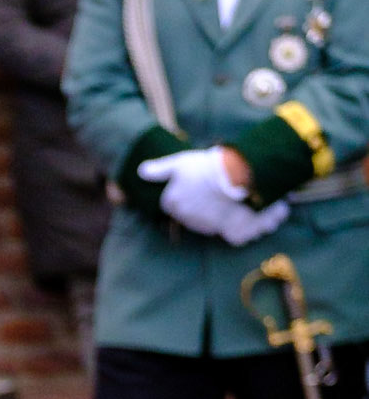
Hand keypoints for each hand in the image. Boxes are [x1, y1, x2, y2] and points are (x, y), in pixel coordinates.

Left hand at [136, 144, 286, 243]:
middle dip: (210, 207)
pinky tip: (258, 215)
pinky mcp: (233, 234)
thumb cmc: (207, 166)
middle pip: (199, 216)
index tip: (201, 186)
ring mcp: (211, 229)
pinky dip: (250, 228)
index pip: (174, 204)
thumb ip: (159, 170)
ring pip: (222, 226)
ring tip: (244, 201)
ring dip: (232, 217)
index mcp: (172, 203)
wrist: (236, 175)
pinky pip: (240, 236)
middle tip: (222, 191)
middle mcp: (189, 220)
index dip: (189, 195)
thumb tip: (141, 172)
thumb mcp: (179, 162)